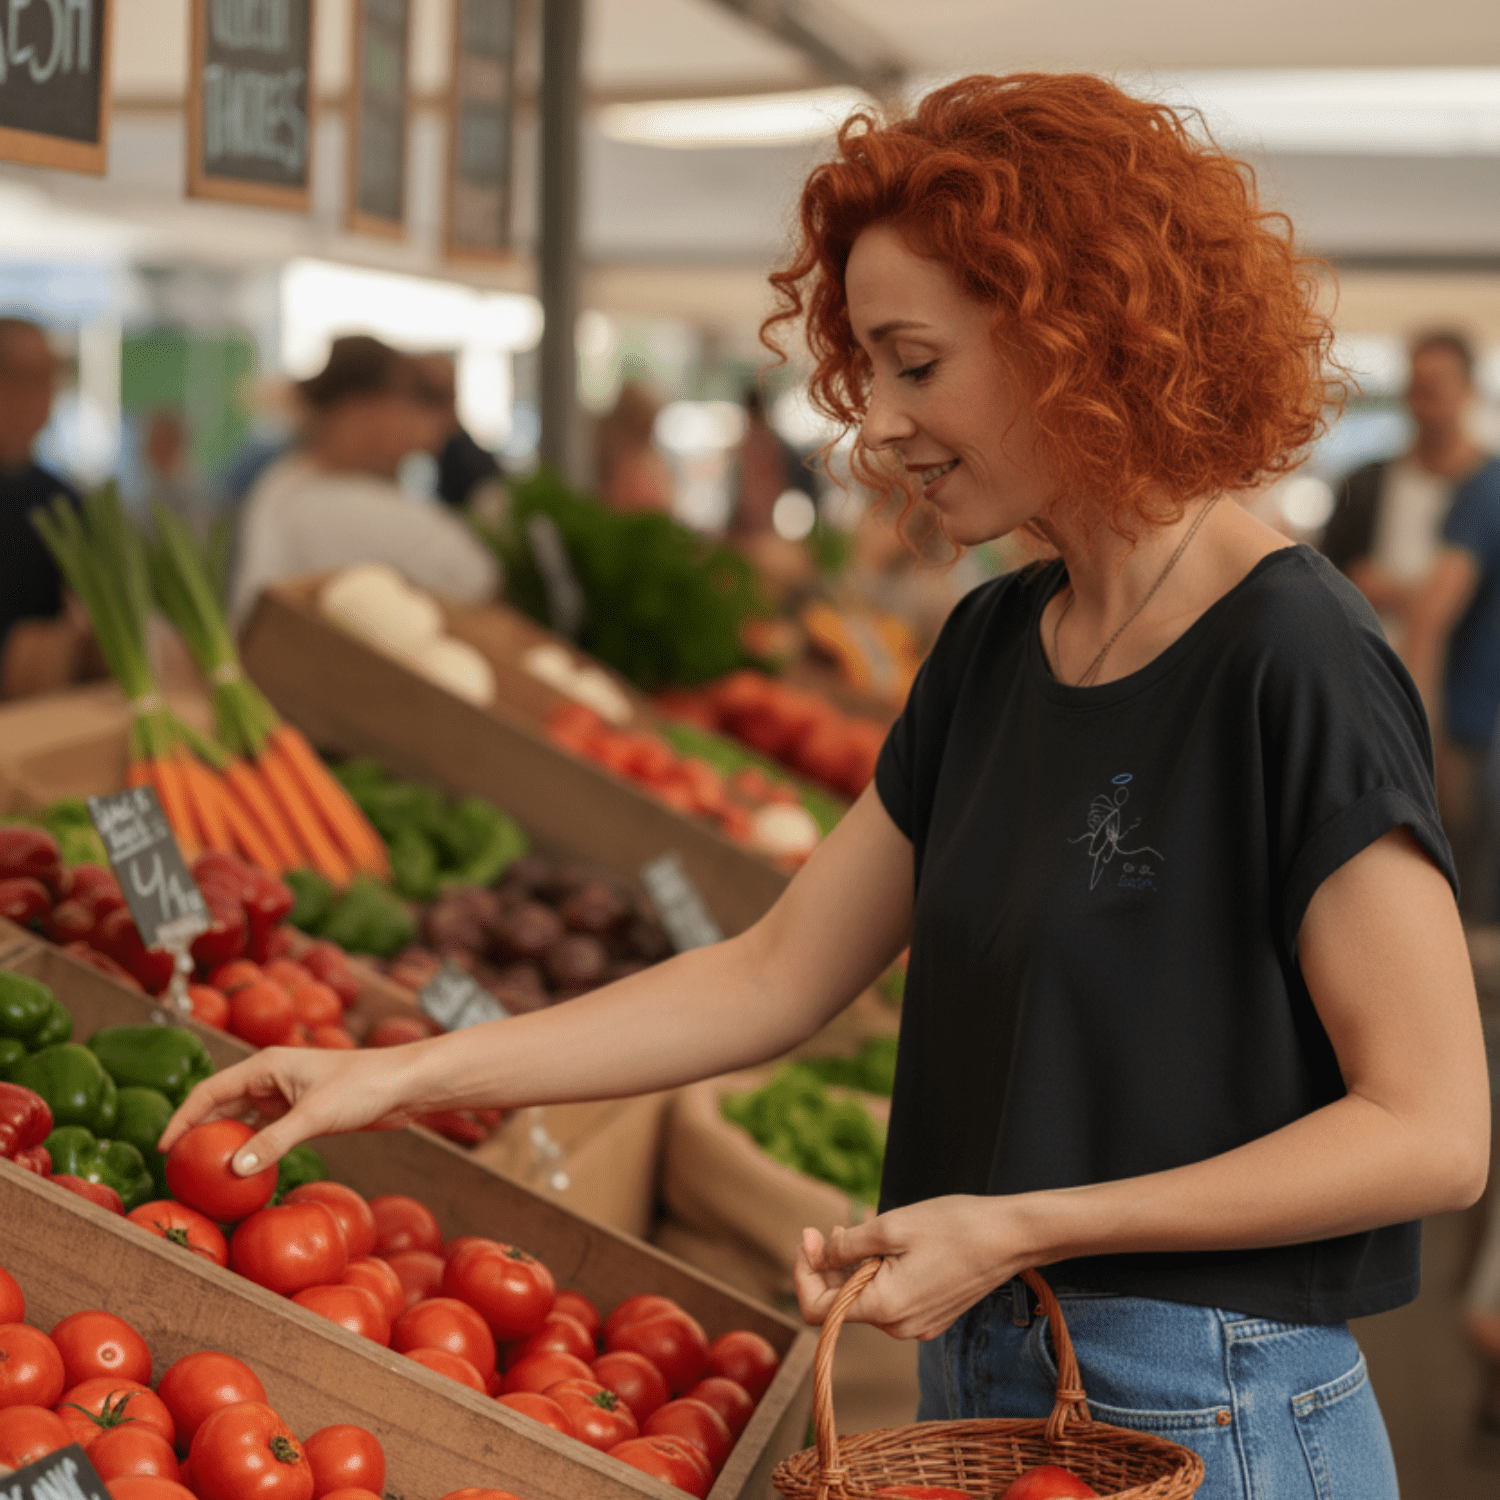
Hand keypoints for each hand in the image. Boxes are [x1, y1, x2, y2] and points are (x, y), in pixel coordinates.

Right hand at [159, 1045, 426, 1175]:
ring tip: (203, 1169)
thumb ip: (274, 1141)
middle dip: (199, 1131)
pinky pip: (266, 1129)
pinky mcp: (303, 1109)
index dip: (183, 1117)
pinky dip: (252, 1146)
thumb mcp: (314, 1115)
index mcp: (267, 1065)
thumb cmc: (363, 1086)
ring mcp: (287, 1092)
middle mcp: (272, 1075)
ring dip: (225, 1140)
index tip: (165, 1147)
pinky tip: (243, 1168)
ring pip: (243, 1118)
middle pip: (222, 1104)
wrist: (404, 1085)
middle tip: (179, 1165)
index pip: (210, 1090)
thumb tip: (235, 1169)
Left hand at [792, 1195, 1029, 1340]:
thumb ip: (847, 1246)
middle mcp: (899, 1327)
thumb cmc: (954, 1226)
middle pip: (842, 1304)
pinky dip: (877, 1274)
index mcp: (885, 1308)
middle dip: (828, 1265)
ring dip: (854, 1267)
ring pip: (866, 1300)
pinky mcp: (930, 1315)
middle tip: (829, 1226)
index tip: (809, 1237)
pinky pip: (889, 1299)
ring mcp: (917, 1324)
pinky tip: (887, 1246)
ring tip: (862, 1230)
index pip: (819, 1311)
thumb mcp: (890, 1226)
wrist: (1010, 1237)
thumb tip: (818, 1255)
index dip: (805, 1273)